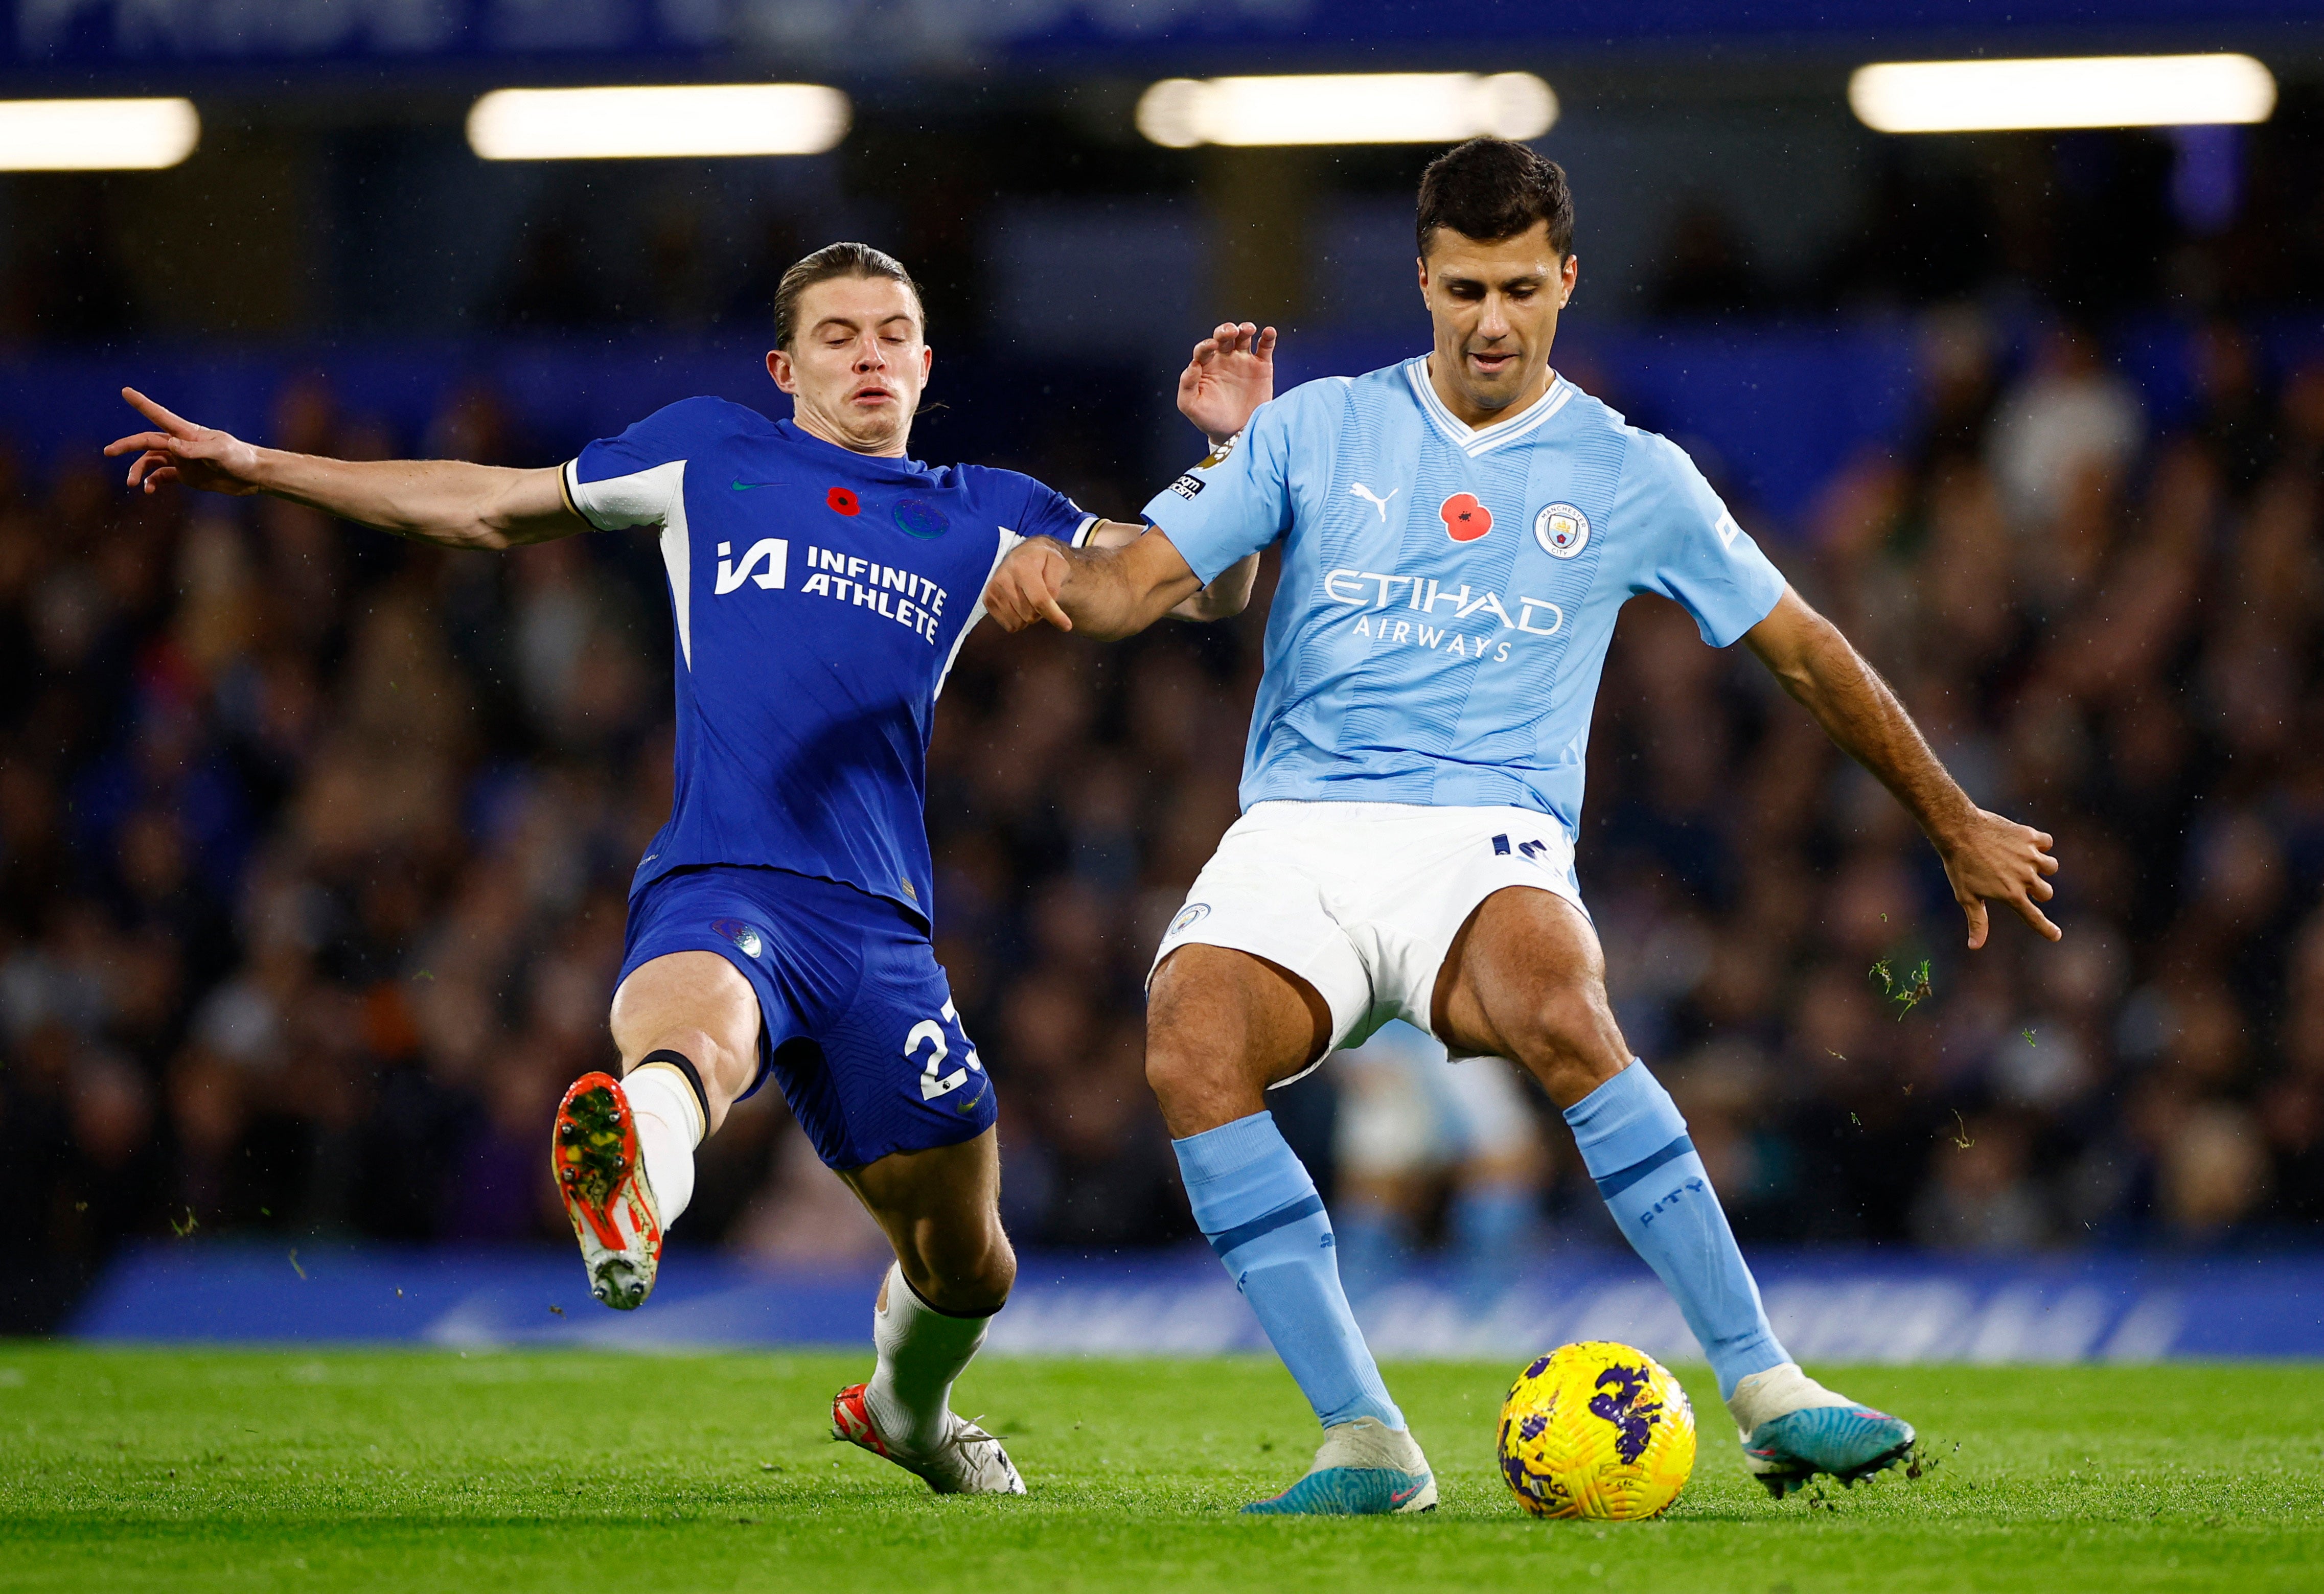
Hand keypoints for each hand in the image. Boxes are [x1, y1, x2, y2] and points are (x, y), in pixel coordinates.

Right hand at [103, 388, 266, 496]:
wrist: (253, 476)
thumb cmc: (240, 458)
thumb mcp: (219, 453)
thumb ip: (193, 449)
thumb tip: (168, 444)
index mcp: (187, 433)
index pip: (160, 416)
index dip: (142, 404)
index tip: (125, 391)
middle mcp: (180, 444)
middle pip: (147, 441)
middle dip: (127, 446)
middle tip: (108, 452)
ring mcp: (182, 459)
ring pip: (151, 461)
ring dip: (138, 470)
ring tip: (132, 484)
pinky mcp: (186, 475)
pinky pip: (162, 477)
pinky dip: (152, 482)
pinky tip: (148, 490)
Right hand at [982, 538, 1073, 633]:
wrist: (1025, 555)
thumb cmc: (1045, 562)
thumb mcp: (1058, 565)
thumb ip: (1056, 583)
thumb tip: (1050, 603)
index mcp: (1022, 565)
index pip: (1039, 600)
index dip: (1054, 615)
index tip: (1067, 626)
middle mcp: (1003, 576)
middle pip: (1030, 614)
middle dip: (1042, 612)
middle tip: (1043, 599)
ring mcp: (993, 589)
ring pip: (1019, 622)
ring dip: (1030, 617)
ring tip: (1031, 600)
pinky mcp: (988, 599)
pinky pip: (1008, 625)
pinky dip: (1019, 621)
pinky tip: (1021, 606)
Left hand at [1177, 321, 1275, 446]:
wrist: (1235, 434)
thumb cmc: (1210, 420)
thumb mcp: (1191, 406)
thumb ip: (1187, 385)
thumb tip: (1192, 365)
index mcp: (1205, 366)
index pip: (1203, 349)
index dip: (1206, 345)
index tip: (1211, 347)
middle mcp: (1223, 359)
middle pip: (1223, 337)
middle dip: (1225, 330)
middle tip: (1230, 332)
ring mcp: (1243, 361)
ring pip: (1243, 337)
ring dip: (1245, 329)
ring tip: (1247, 329)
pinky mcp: (1261, 366)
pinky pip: (1265, 347)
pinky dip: (1268, 337)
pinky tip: (1269, 332)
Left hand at [1938, 809, 2060, 948]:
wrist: (1959, 831)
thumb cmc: (1960, 865)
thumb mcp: (1966, 896)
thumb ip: (1977, 921)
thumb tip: (1975, 947)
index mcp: (2011, 895)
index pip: (2034, 918)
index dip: (2046, 929)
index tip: (2056, 936)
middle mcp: (2025, 878)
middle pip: (2046, 893)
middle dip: (2038, 891)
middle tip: (2020, 882)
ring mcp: (2030, 856)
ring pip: (2051, 867)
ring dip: (2041, 867)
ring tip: (2022, 861)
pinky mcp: (2030, 837)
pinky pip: (2047, 843)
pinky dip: (2040, 844)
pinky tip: (2024, 843)